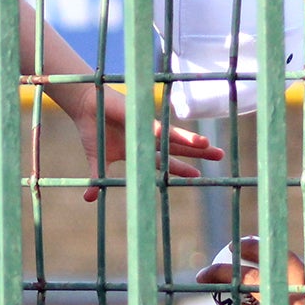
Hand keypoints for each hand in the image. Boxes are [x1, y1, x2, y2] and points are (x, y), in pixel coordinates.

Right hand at [46, 80, 220, 202]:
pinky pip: (158, 128)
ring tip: (210, 147)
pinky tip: (189, 139)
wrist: (84, 106)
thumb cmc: (92, 130)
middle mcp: (148, 137)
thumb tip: (88, 199)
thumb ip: (98, 178)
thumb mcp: (97, 159)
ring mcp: (145, 126)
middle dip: (199, 153)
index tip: (197, 176)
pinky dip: (171, 135)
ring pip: (173, 138)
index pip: (164, 162)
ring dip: (191, 143)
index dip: (180, 169)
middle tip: (221, 156)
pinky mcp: (139, 116)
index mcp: (140, 149)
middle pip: (177, 148)